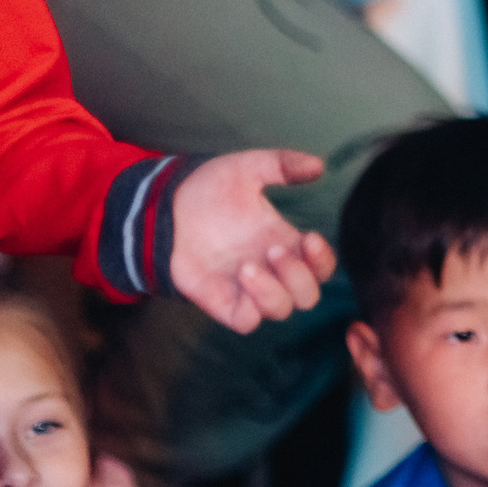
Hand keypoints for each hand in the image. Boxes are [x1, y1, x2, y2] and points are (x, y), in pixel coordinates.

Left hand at [168, 149, 337, 333]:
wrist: (164, 206)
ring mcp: (245, 288)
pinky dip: (252, 308)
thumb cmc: (207, 189)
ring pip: (281, 311)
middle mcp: (270, 270)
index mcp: (284, 242)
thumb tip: (319, 167)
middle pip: (307, 296)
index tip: (310, 237)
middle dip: (300, 276)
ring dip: (274, 291)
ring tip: (248, 265)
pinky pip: (247, 322)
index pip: (321, 268)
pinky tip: (240, 277)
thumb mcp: (248, 167)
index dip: (323, 260)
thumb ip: (284, 164)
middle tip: (273, 249)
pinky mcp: (220, 301)